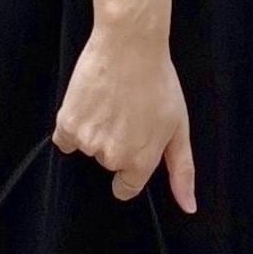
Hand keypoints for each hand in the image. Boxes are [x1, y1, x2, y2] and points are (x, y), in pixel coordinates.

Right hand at [53, 25, 195, 211]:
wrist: (129, 45)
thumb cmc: (159, 83)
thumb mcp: (179, 128)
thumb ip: (182, 171)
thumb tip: (188, 208)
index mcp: (139, 162)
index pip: (125, 188)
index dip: (129, 168)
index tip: (131, 142)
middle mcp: (111, 157)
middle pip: (107, 163)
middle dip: (115, 143)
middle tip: (126, 112)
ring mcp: (88, 141)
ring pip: (87, 148)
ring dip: (94, 131)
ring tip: (110, 102)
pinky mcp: (67, 123)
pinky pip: (64, 139)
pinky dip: (73, 126)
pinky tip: (89, 104)